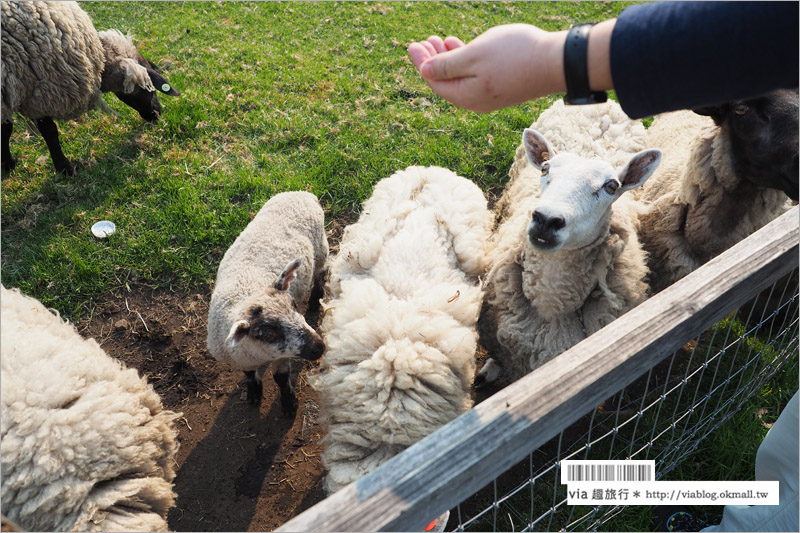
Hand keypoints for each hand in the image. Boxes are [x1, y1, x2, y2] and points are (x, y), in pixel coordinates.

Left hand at [408, 24, 566, 112]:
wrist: (556, 62)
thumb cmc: (515, 55)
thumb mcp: (474, 55)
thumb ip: (447, 64)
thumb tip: (425, 71)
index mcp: (466, 96)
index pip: (435, 82)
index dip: (421, 62)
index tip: (413, 44)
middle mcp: (476, 102)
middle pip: (446, 82)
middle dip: (432, 60)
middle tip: (423, 41)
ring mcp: (490, 97)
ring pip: (461, 78)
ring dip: (448, 59)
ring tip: (439, 40)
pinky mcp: (503, 88)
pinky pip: (475, 77)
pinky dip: (465, 62)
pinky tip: (462, 47)